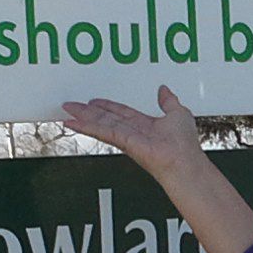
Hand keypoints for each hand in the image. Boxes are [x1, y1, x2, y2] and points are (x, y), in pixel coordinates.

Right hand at [60, 86, 206, 181]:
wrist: (184, 162)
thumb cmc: (185, 144)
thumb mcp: (178, 113)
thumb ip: (168, 102)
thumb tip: (164, 90)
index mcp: (145, 126)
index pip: (121, 113)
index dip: (107, 106)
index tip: (94, 101)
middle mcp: (133, 133)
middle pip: (106, 118)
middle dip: (88, 111)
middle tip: (71, 105)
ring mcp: (126, 138)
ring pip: (100, 123)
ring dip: (83, 117)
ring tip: (67, 110)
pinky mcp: (123, 142)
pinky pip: (102, 131)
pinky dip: (86, 126)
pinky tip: (73, 122)